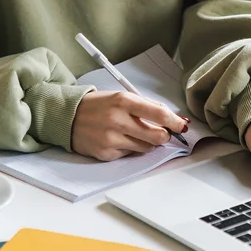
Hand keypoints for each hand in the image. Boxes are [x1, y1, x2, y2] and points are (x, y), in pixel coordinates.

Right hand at [72, 91, 188, 161]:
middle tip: (163, 132)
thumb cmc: (98, 105)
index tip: (183, 125)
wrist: (68, 116)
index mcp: (123, 101)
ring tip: (134, 133)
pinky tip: (119, 139)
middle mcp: (117, 120)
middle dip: (165, 136)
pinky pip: (130, 154)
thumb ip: (146, 106)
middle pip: (157, 135)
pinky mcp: (106, 153)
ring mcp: (111, 138)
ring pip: (146, 147)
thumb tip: (173, 118)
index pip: (159, 113)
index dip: (175, 121)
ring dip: (147, 142)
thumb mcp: (121, 97)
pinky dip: (130, 148)